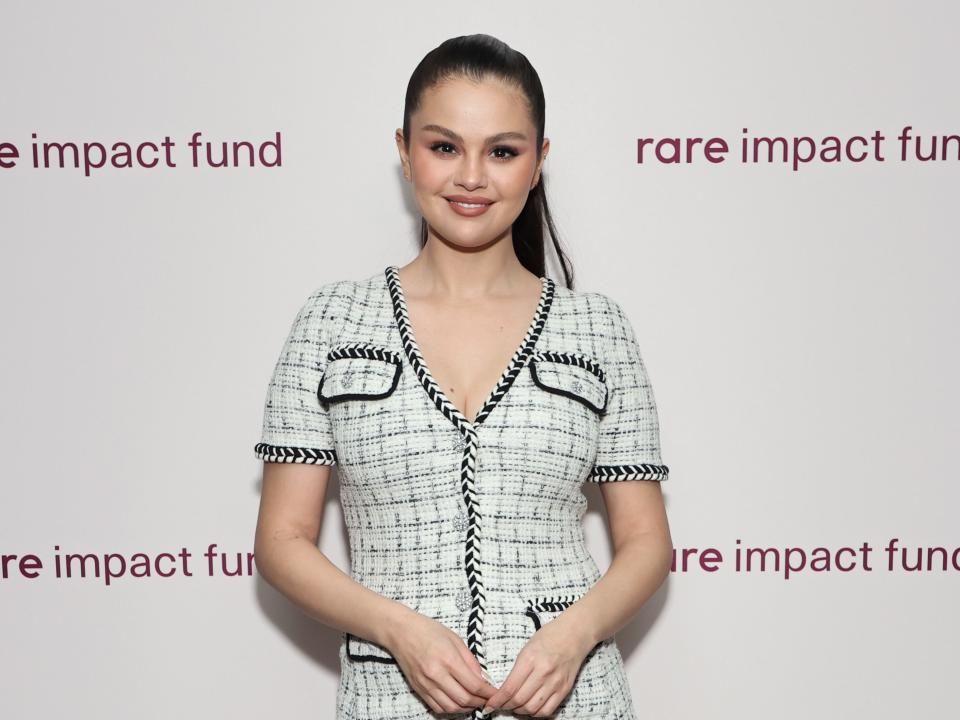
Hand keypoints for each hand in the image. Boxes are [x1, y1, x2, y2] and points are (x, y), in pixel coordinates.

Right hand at [386, 611, 498, 714]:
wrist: (401, 632)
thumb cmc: (428, 631)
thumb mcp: (455, 639)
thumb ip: (471, 661)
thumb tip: (484, 679)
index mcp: (448, 659)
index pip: (474, 685)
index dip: (488, 693)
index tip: (496, 693)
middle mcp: (436, 674)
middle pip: (464, 699)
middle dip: (480, 702)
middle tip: (487, 699)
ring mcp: (426, 684)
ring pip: (451, 707)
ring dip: (466, 708)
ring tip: (474, 702)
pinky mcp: (419, 689)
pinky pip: (437, 707)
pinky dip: (451, 709)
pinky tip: (458, 702)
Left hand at [480, 618, 594, 716]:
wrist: (575, 633)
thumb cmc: (549, 636)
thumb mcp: (526, 647)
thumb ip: (517, 669)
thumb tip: (504, 689)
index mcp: (530, 659)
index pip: (509, 688)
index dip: (497, 701)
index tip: (489, 705)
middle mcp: (543, 672)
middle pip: (519, 700)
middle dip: (506, 707)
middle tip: (500, 706)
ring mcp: (555, 682)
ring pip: (532, 708)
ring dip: (519, 711)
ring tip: (514, 707)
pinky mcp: (565, 689)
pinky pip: (547, 710)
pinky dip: (535, 713)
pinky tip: (530, 708)